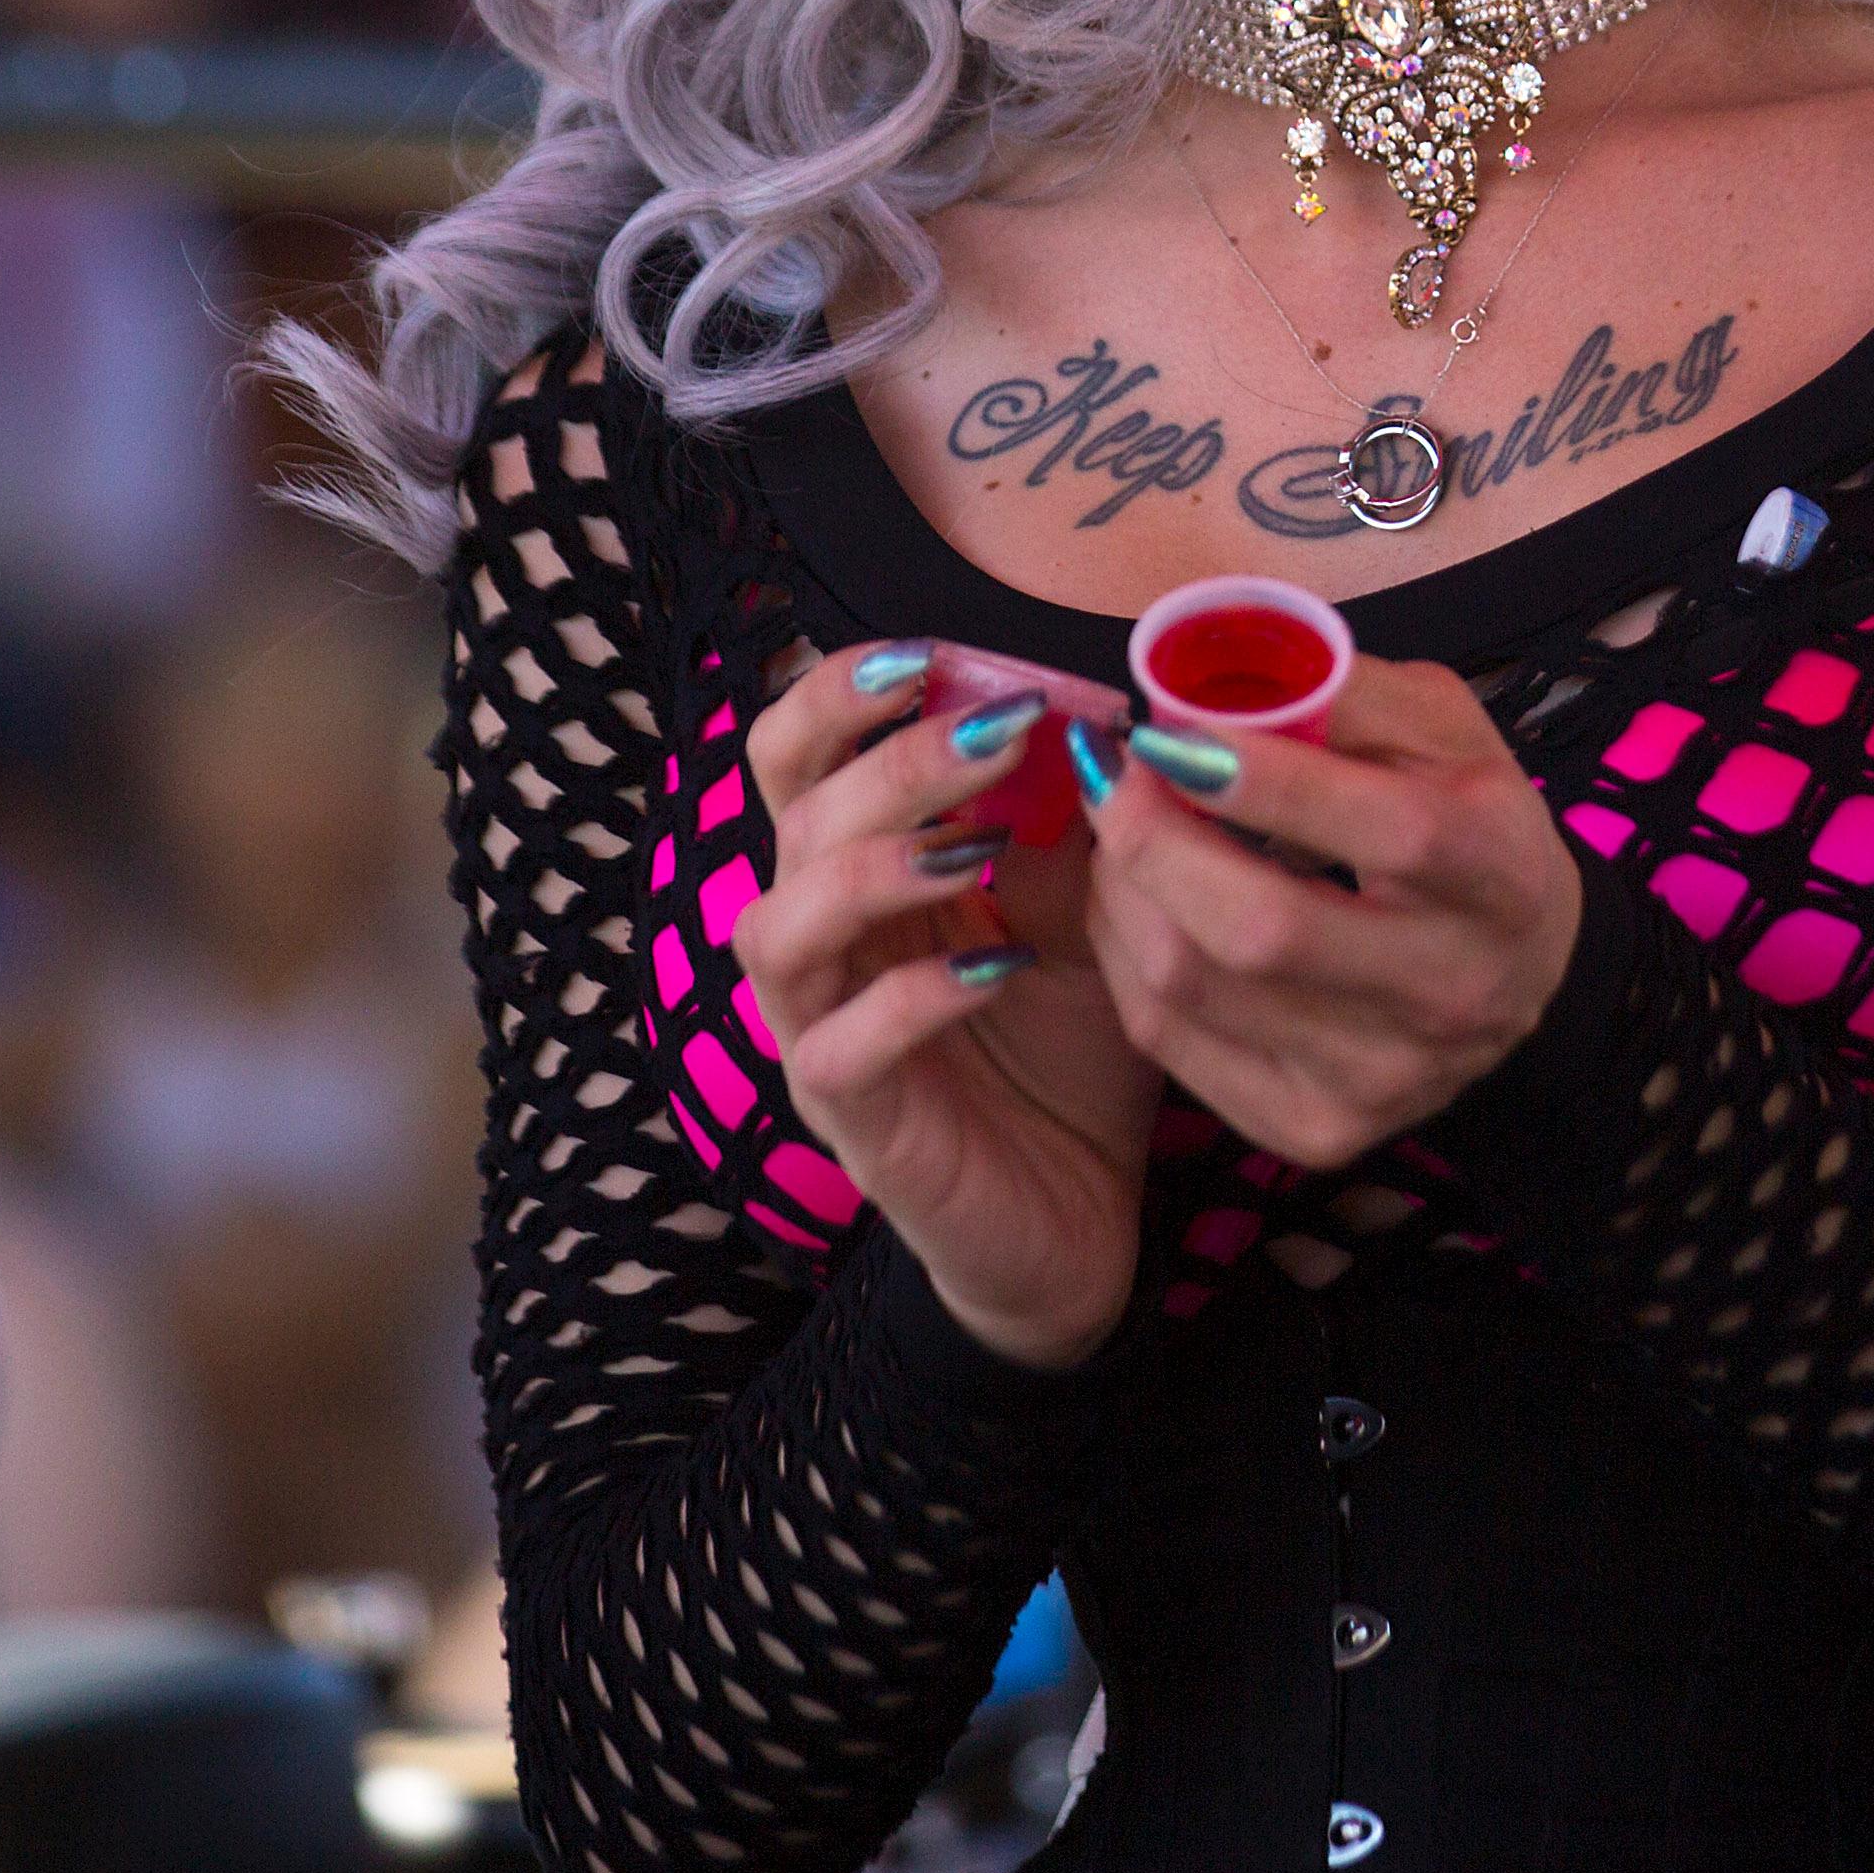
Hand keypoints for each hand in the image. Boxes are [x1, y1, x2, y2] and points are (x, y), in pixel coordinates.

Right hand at [738, 646, 1163, 1369]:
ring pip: (779, 925)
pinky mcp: (854, 1125)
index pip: (799, 755)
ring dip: (873, 867)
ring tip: (976, 847)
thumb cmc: (1066, 1054)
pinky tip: (997, 970)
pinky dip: (912, 999)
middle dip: (887, 758)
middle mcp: (824, 944)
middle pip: (787, 817)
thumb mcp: (1085, 918)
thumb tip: (1094, 713)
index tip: (940, 654)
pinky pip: (838, 1048)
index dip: (844, 692)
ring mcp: (822, 1035)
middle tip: (998, 731)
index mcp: (862, 874)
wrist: (1081, 1218)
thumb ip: (1068, 826)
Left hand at [1073, 658, 1583, 1170]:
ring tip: (1117, 827)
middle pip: (1264, 930)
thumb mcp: (1441, 731)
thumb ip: (1345, 696)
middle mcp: (1451, 990)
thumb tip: (1209, 685)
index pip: (1389, 831)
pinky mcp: (1316, 1127)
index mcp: (1500, 873)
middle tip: (1113, 772)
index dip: (1265, 778)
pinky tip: (1132, 901)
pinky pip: (1167, 1038)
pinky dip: (1122, 953)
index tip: (1170, 730)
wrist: (1522, 973)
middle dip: (1154, 838)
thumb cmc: (1464, 822)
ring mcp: (1382, 1077)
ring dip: (1121, 890)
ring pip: (1192, 986)